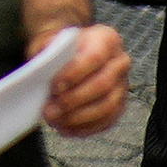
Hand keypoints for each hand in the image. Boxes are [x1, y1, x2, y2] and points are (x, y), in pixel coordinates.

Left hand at [40, 21, 128, 136]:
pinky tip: (66, 128)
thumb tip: (43, 67)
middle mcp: (120, 61)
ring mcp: (123, 85)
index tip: (55, 87)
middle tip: (51, 110)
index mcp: (106, 39)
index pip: (94, 57)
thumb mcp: (49, 41)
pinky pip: (106, 121)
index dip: (75, 74)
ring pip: (107, 107)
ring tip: (55, 120)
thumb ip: (47, 50)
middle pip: (103, 84)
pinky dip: (85, 128)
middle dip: (74, 100)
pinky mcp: (120, 106)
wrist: (70, 54)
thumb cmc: (59, 48)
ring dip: (78, 117)